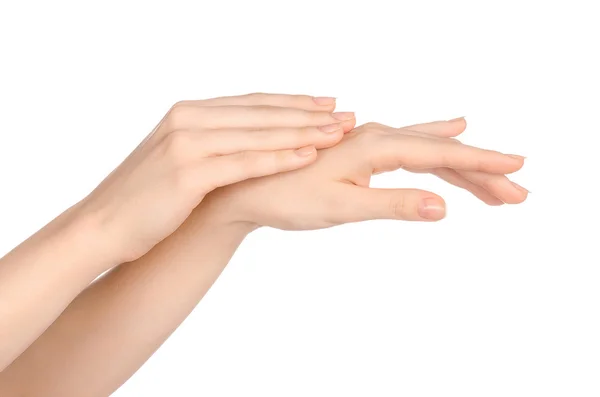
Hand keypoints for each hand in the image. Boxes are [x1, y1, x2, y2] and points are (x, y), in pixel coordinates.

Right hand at [74, 93, 355, 262]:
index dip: (292, 102)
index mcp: (188, 112)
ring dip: (302, 132)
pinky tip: (308, 155)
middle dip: (308, 114)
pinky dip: (278, 158)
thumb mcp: (178, 159)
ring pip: (258, 134)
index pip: (252, 102)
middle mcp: (188, 119)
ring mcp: (187, 143)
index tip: (326, 103)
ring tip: (338, 132)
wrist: (102, 225)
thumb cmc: (144, 198)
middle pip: (261, 113)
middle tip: (346, 114)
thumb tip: (246, 143)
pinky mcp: (188, 173)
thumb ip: (210, 143)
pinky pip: (244, 163)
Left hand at [202, 118, 526, 229]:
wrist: (245, 186)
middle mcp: (374, 135)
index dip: (480, 165)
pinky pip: (405, 147)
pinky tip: (446, 135)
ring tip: (494, 178)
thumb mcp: (342, 207)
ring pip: (425, 150)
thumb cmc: (286, 197)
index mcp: (374, 145)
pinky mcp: (357, 150)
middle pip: (440, 152)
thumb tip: (444, 207)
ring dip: (460, 165)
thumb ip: (392, 204)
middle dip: (479, 171)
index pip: (440, 156)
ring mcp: (366, 140)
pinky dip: (433, 149)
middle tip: (518, 191)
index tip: (516, 172)